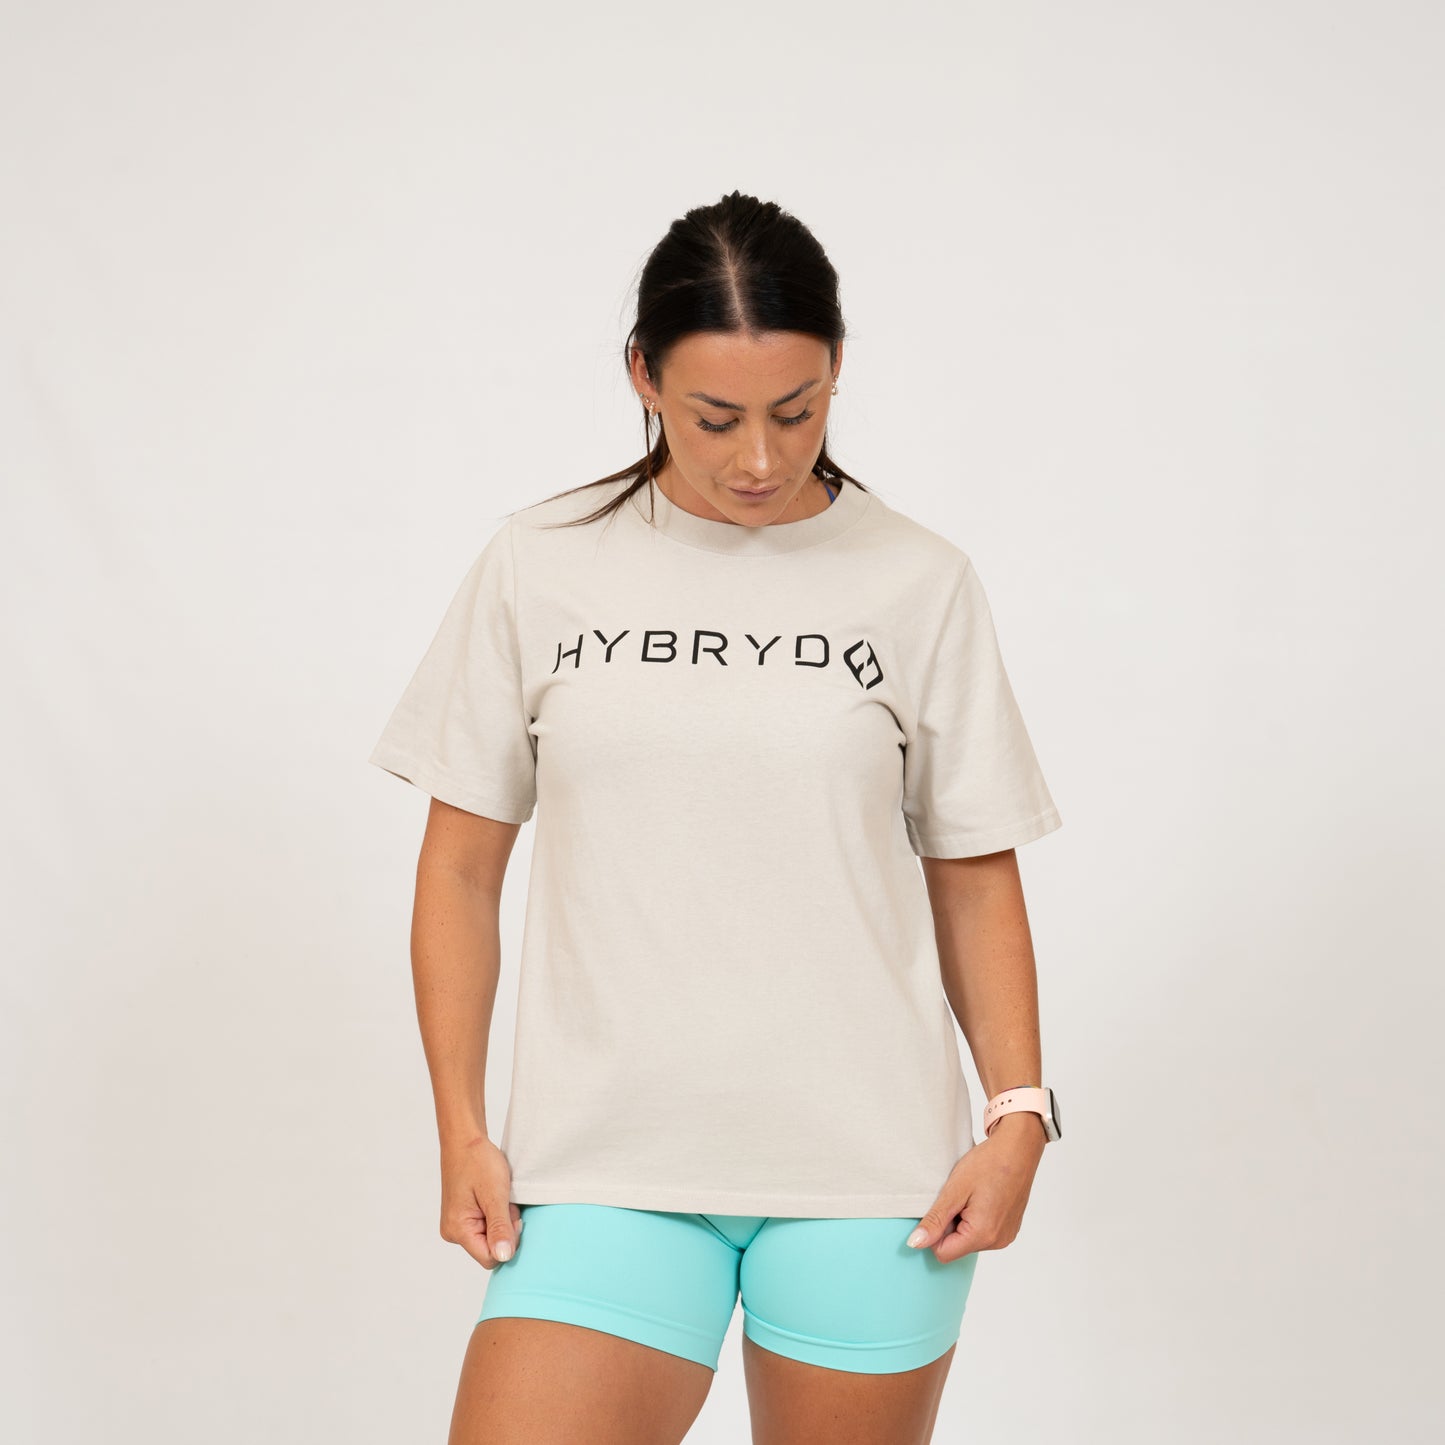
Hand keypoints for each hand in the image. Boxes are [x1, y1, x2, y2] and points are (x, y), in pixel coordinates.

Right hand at [439, 1133, 524, 1269]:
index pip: (490, 1258)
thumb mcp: (495, 1194)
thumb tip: (503, 1258)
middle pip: (490, 1248)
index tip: (511, 1215)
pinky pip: (485, 1226)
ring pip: (489, 1237)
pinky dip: (495, 1213)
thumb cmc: (478, 1161)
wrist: (465, 1139)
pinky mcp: (462, 1217)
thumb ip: (499, 1227)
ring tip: (498, 1196)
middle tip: (504, 1202)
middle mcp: (453, 1232)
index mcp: (458, 1230)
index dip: (507, 1241)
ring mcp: (457, 1225)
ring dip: (501, 1219)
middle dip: (504, 1228)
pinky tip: (493, 1196)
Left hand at [906, 1114, 1046, 1263]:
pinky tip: (981, 1197)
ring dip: (962, 1221)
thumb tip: (915, 1243)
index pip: (943, 1253)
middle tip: (957, 1197)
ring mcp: (1006, 1236)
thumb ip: (935, 1220)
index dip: (934, 1231)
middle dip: (950, 1225)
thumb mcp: (955, 1189)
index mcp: (982, 1235)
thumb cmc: (988, 1164)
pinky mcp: (1010, 1229)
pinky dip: (976, 1219)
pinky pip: (983, 1233)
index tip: (941, 1206)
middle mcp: (997, 1242)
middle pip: (957, 1247)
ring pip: (969, 1240)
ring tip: (970, 1195)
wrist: (1018, 1148)